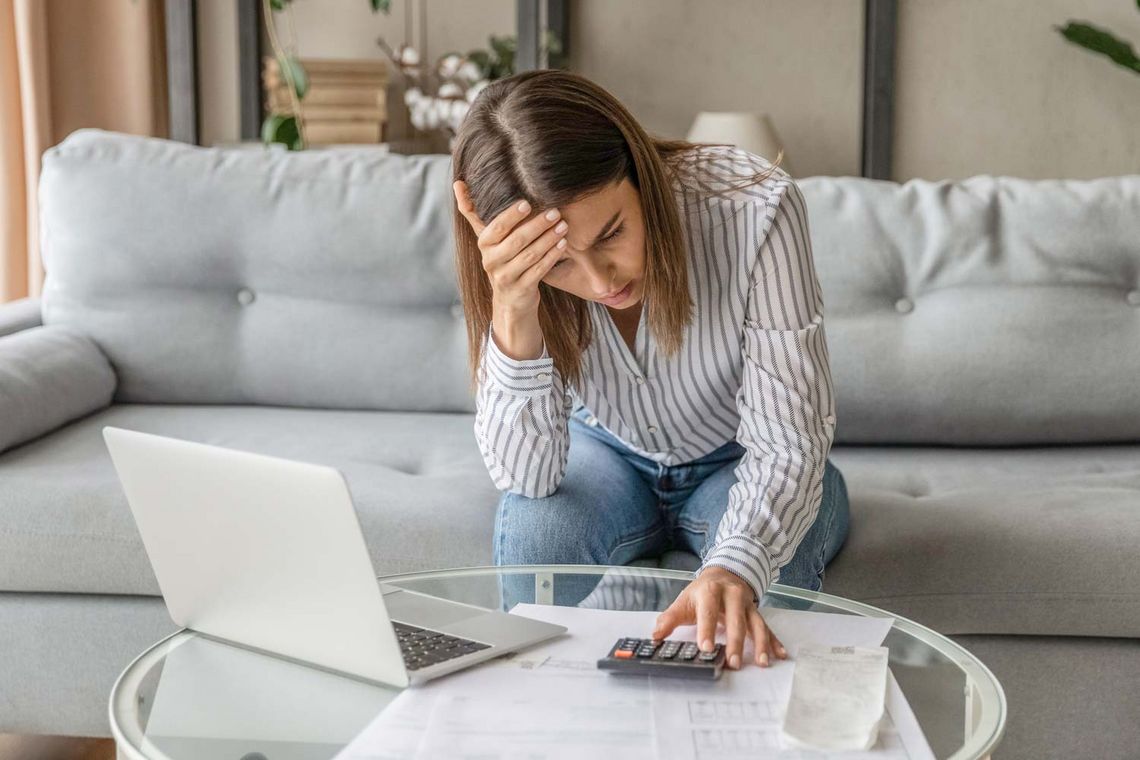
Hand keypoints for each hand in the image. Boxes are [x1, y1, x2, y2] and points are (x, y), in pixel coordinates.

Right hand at [452, 180, 568, 316]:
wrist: (509, 298)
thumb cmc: (502, 258)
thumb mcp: (488, 237)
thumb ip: (473, 211)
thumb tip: (458, 183)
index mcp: (484, 244)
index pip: (497, 227)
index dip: (512, 215)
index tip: (528, 203)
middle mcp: (491, 261)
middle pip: (516, 240)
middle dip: (538, 225)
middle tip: (555, 212)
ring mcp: (505, 278)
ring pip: (530, 255)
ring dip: (548, 239)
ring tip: (563, 226)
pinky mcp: (521, 290)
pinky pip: (539, 271)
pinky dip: (552, 256)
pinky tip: (563, 244)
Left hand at [652, 566, 787, 670]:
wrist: (724, 572)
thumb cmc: (702, 591)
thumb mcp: (684, 600)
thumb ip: (670, 619)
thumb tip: (655, 636)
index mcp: (710, 592)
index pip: (708, 612)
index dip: (707, 630)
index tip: (706, 648)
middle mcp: (732, 596)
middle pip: (735, 619)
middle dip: (735, 642)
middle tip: (733, 663)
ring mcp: (747, 605)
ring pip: (756, 624)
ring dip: (760, 644)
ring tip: (762, 663)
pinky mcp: (757, 613)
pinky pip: (767, 628)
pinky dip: (774, 642)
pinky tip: (779, 654)